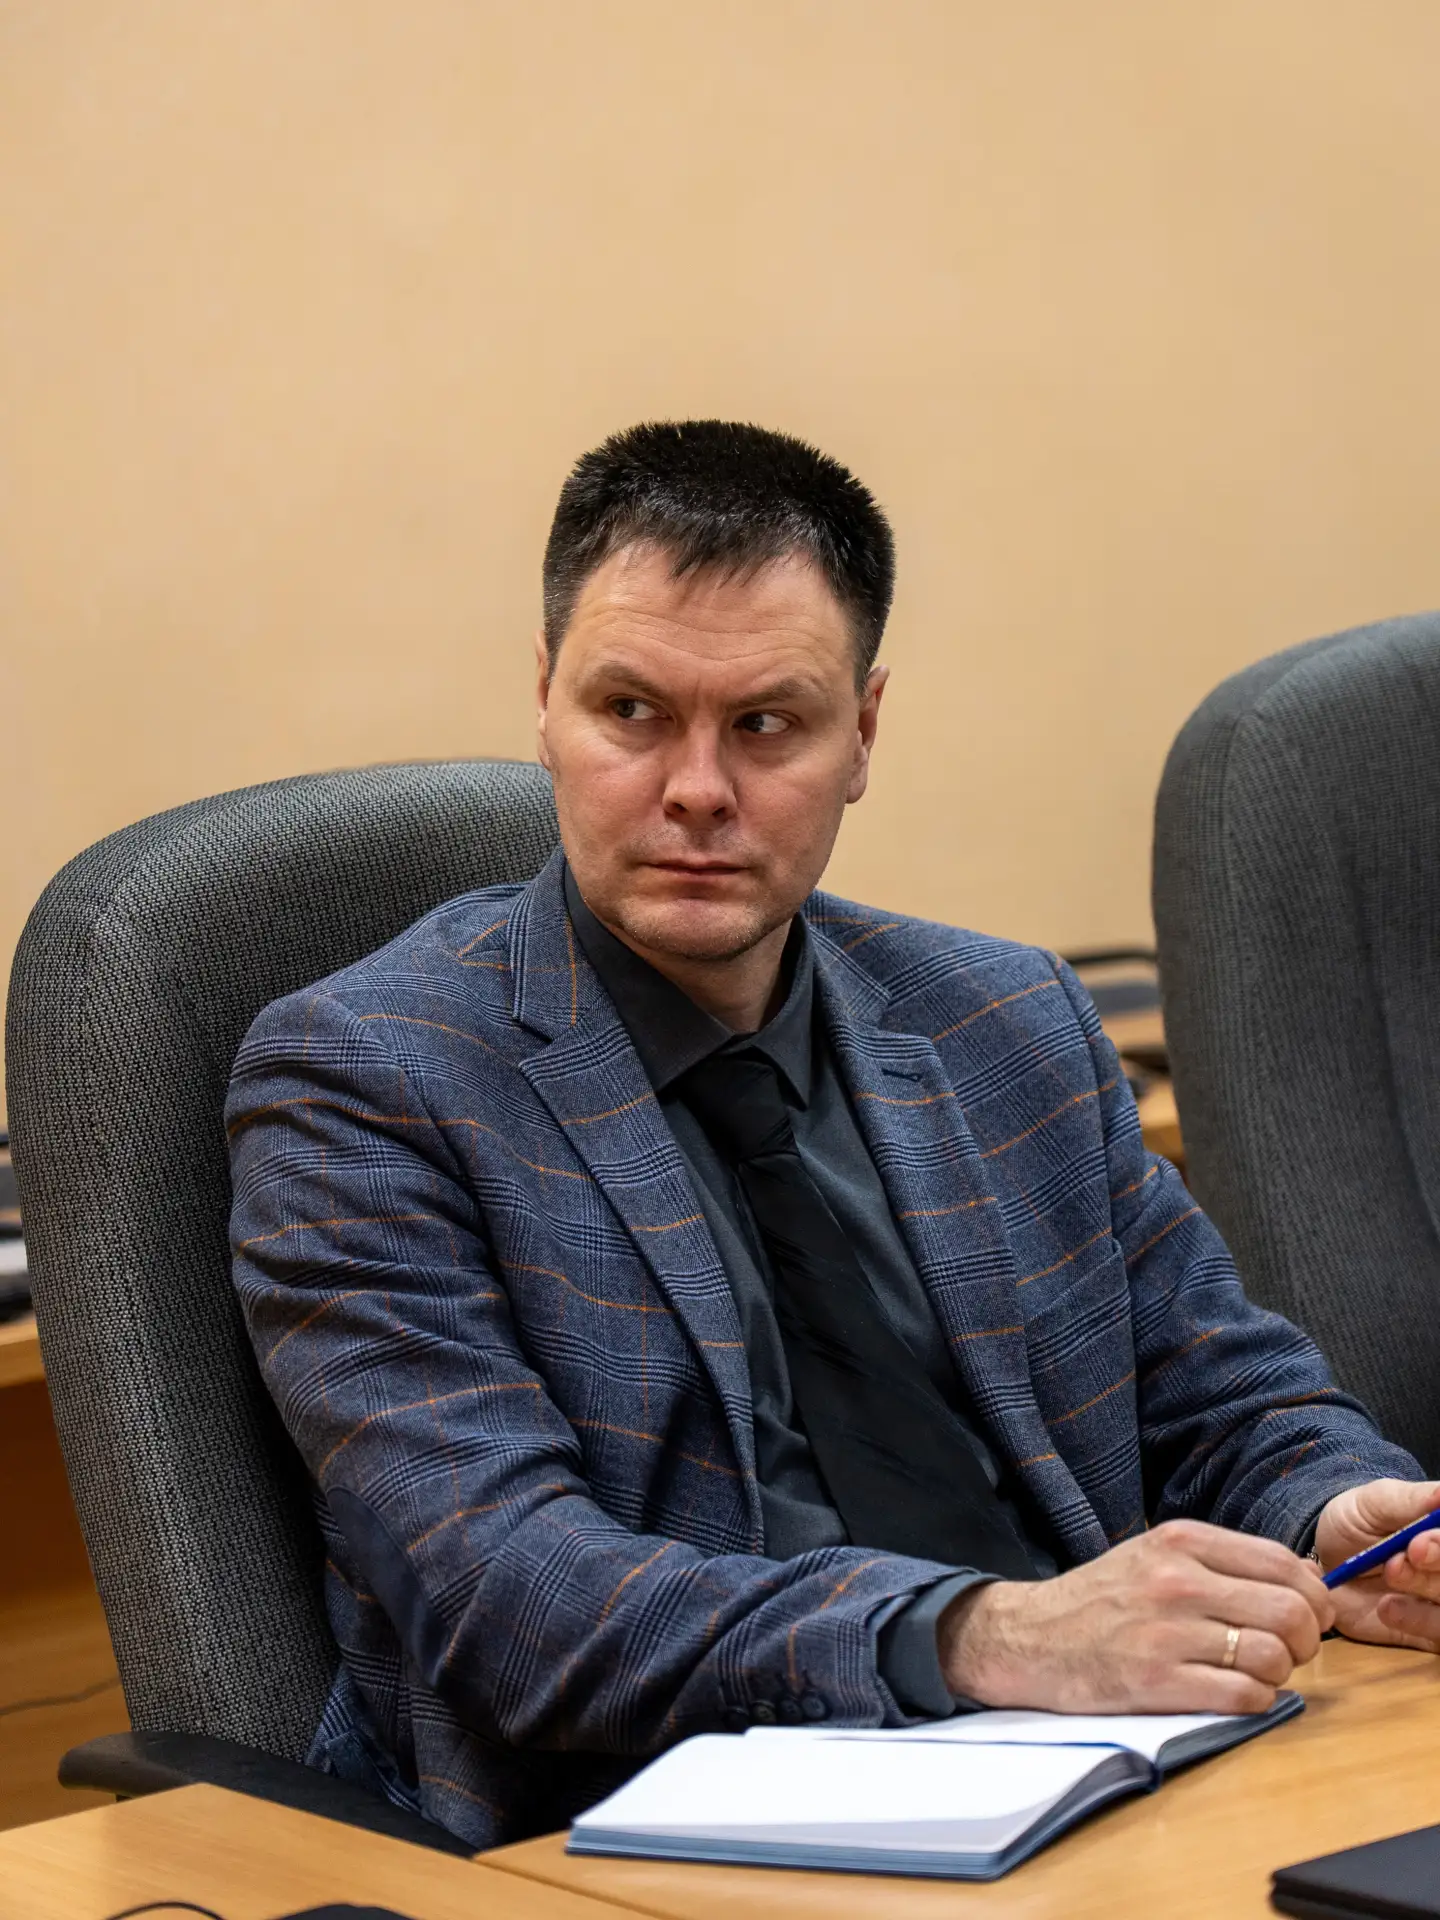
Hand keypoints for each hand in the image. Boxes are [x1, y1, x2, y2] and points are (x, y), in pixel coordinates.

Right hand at [937, 1519, 1334, 1714]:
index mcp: (1180, 1541)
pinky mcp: (1157, 1683)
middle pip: (1289, 1610)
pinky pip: (1244, 1697)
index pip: (1282, 1563)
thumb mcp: (1157, 1556)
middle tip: (1289, 1650)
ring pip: (1272, 1657)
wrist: (1029, 1637)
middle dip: (1305, 1639)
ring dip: (1278, 1673)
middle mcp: (1176, 1581)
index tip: (1309, 1615)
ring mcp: (1167, 1633)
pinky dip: (1255, 1701)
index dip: (1313, 1595)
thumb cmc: (1102, 1599)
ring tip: (1254, 1672)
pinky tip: (1233, 1693)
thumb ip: (1225, 1562)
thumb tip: (1311, 1579)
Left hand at [1316, 1479, 1439, 1653]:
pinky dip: (1416, 1621)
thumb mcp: (1377, 1501)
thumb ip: (1412, 1500)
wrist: (1325, 1558)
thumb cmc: (1357, 1521)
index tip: (1419, 1542)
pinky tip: (1386, 1607)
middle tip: (1398, 1561)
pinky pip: (1439, 1636)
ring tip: (1389, 1575)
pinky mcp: (1430, 1633)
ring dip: (1425, 1592)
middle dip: (1437, 1566)